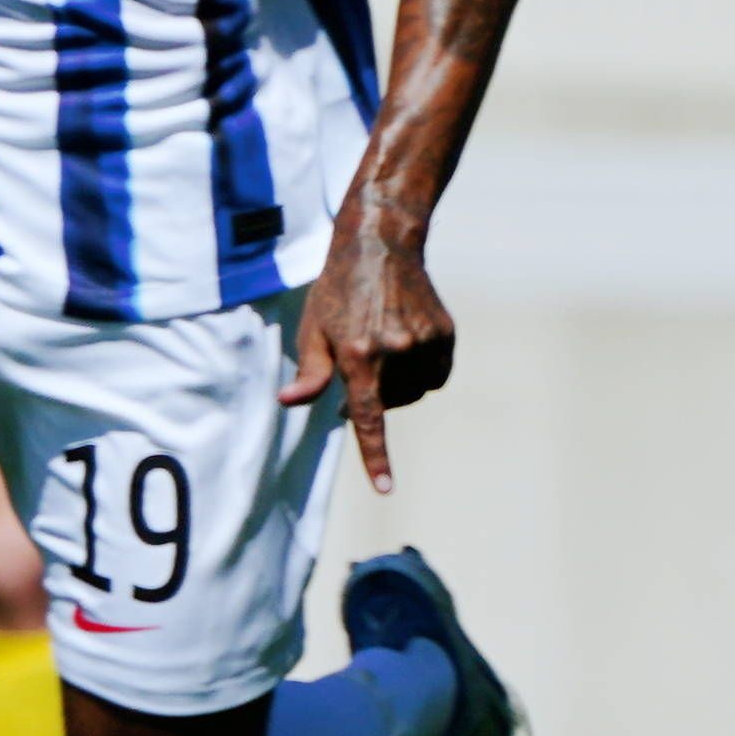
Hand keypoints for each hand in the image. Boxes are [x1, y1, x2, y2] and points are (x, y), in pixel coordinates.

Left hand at [282, 201, 457, 494]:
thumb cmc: (336, 291)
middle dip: (375, 396)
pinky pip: (437, 375)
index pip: (367, 418)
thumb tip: (288, 403)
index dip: (374, 456)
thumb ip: (309, 373)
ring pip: (416, 392)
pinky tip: (406, 346)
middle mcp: (395, 350)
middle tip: (358, 368)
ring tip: (383, 350)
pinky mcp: (445, 333)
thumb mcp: (312, 330)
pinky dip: (423, 372)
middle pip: (391, 404)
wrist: (380, 247)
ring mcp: (425, 341)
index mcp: (358, 355)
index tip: (384, 488)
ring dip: (400, 385)